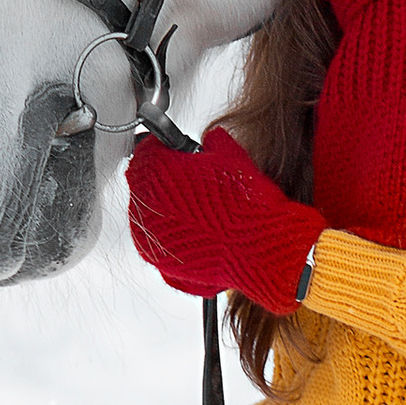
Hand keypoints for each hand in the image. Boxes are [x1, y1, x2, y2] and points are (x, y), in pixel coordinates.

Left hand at [126, 126, 319, 308]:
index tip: (174, 152)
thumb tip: (213, 141)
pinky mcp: (162, 263)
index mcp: (156, 172)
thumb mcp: (232, 156)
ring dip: (168, 211)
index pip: (147, 152)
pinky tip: (198, 236)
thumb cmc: (246, 206)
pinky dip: (175, 239)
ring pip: (150, 216)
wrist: (260, 249)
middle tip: (191, 183)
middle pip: (145, 184)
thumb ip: (214, 142)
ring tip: (200, 212)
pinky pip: (161, 244)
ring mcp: (152, 238)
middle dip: (165, 181)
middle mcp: (146, 206)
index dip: (164, 150)